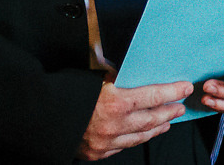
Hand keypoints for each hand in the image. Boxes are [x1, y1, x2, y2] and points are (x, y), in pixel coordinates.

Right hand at [77, 79, 191, 159]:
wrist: (38, 115)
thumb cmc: (66, 91)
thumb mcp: (95, 77)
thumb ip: (117, 77)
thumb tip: (136, 70)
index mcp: (115, 102)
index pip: (153, 96)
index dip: (172, 91)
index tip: (184, 87)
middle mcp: (114, 125)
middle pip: (151, 119)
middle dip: (169, 111)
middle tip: (180, 105)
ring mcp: (105, 143)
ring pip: (140, 136)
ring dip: (156, 127)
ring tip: (168, 121)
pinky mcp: (96, 153)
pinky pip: (123, 146)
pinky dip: (136, 138)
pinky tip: (143, 134)